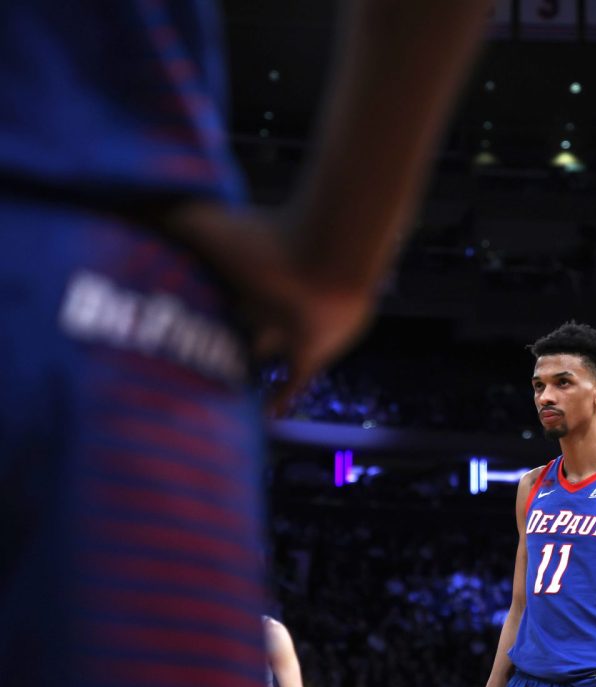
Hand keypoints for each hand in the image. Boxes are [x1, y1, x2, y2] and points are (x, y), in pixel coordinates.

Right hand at [157, 202, 377, 412]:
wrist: (329, 257)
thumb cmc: (267, 236)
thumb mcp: (199, 223)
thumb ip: (161, 218)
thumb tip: (115, 207)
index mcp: (238, 270)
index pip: (206, 292)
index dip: (184, 306)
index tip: (155, 323)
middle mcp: (263, 298)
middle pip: (231, 325)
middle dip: (210, 340)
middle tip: (177, 365)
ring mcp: (290, 326)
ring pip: (260, 354)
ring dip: (241, 370)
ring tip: (211, 394)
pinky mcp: (312, 351)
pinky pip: (293, 383)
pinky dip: (280, 400)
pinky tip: (263, 420)